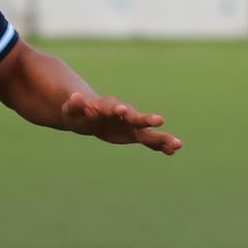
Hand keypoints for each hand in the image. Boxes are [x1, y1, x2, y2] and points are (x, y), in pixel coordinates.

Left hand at [59, 91, 181, 154]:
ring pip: (147, 130)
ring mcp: (131, 124)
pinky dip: (161, 145)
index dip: (116, 109)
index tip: (121, 111)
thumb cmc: (79, 112)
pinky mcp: (135, 134)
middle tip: (159, 120)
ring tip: (176, 144)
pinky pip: (149, 141)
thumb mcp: (71, 110)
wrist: (89, 115)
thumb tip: (74, 97)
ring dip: (161, 137)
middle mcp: (123, 113)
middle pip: (135, 116)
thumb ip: (74, 105)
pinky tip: (174, 150)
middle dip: (146, 119)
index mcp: (107, 107)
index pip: (112, 107)